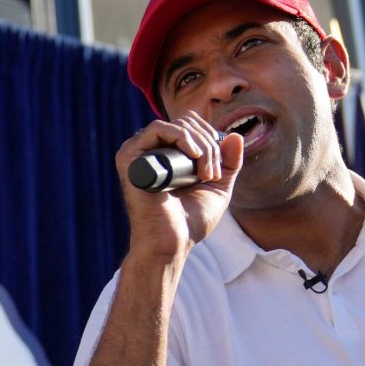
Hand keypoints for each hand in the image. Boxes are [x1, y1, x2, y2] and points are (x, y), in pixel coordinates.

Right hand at [115, 110, 243, 261]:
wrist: (172, 242)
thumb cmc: (190, 221)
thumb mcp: (218, 186)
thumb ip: (229, 162)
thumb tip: (235, 134)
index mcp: (166, 154)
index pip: (191, 124)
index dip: (211, 137)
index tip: (219, 168)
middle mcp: (150, 150)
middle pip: (187, 122)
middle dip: (209, 144)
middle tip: (212, 175)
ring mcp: (138, 152)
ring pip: (177, 126)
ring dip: (201, 145)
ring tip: (205, 174)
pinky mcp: (129, 157)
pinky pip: (157, 130)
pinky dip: (181, 137)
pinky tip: (194, 155)